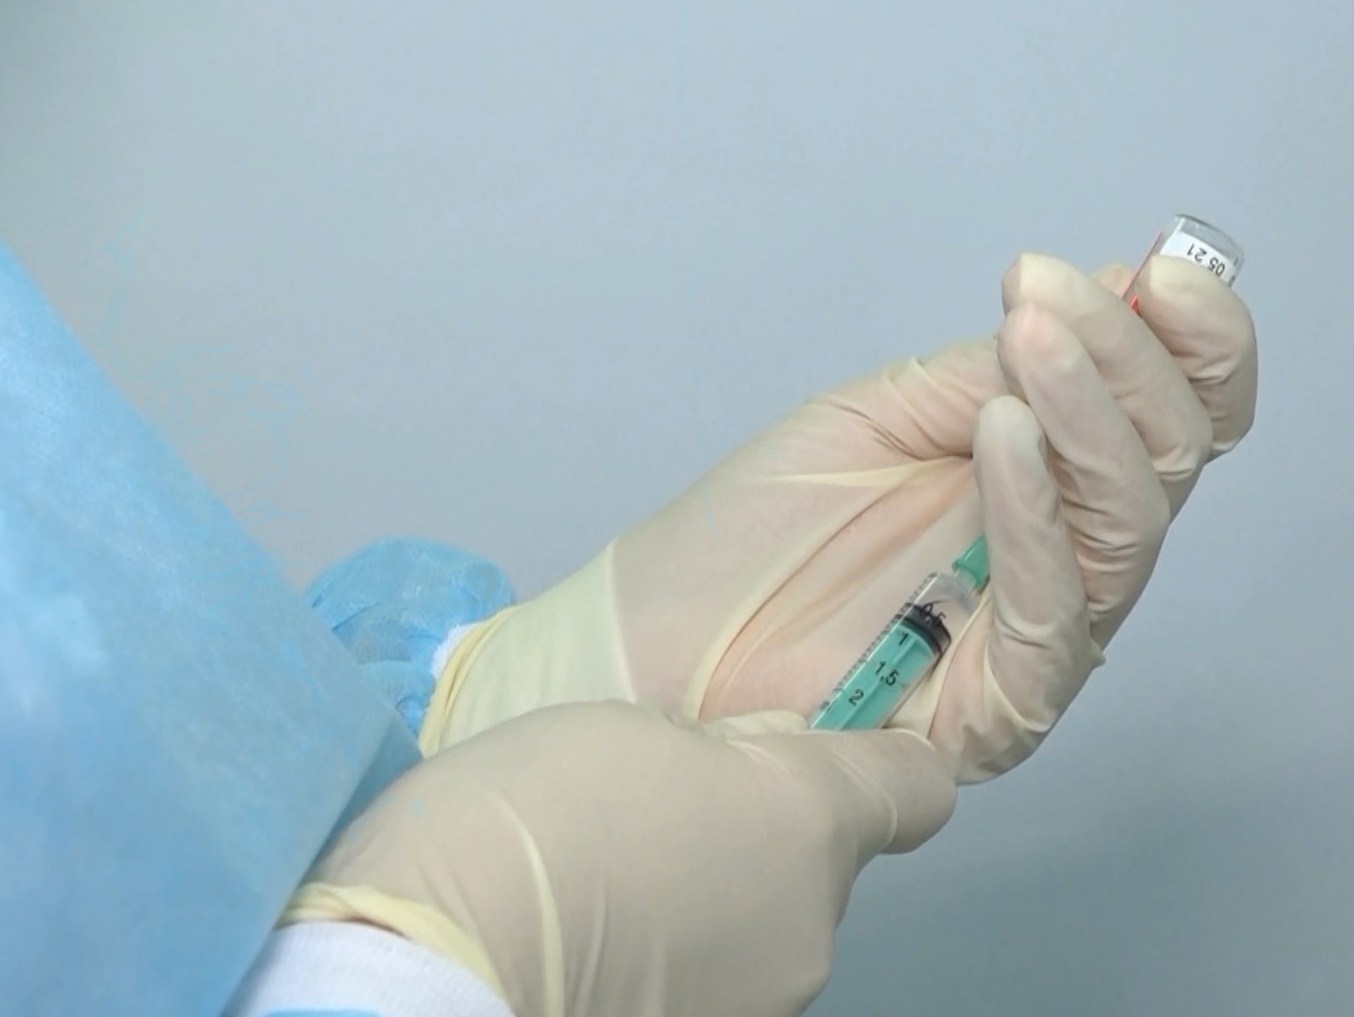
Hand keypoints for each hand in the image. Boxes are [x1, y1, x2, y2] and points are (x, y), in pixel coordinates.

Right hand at [282, 702, 955, 1016]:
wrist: (438, 958)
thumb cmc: (534, 807)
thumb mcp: (629, 728)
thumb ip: (717, 748)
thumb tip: (758, 761)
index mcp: (808, 819)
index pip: (917, 789)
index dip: (883, 757)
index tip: (829, 746)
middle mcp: (817, 925)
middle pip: (818, 861)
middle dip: (756, 830)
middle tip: (652, 810)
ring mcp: (767, 1001)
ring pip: (765, 924)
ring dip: (714, 899)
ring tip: (607, 885)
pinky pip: (719, 976)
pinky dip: (677, 957)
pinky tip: (599, 946)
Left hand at [422, 254, 1256, 781]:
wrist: (658, 631)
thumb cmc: (754, 528)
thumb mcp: (874, 418)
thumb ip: (987, 371)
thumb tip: (1118, 292)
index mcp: (1043, 488)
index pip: (1168, 417)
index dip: (1190, 341)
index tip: (1163, 264)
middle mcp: (1061, 561)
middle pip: (1165, 463)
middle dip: (1127, 360)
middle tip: (1052, 294)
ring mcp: (1036, 638)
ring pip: (1127, 528)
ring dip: (1087, 413)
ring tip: (1031, 336)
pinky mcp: (1000, 708)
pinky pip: (1051, 609)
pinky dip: (1033, 511)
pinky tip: (1001, 428)